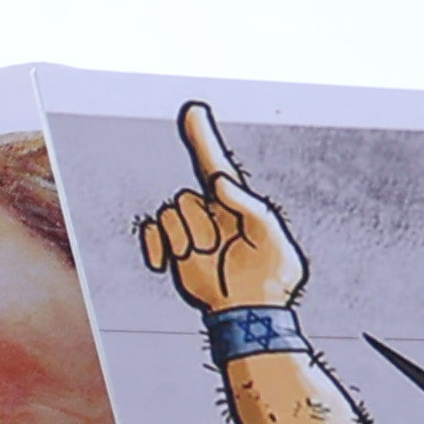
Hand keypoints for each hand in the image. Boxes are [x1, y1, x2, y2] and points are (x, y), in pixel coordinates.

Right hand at [138, 101, 303, 313]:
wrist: (247, 312)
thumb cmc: (269, 277)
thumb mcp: (273, 239)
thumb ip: (251, 208)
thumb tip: (220, 182)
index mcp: (235, 203)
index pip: (214, 163)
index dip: (203, 137)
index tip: (193, 111)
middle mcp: (209, 210)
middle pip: (184, 199)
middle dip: (198, 227)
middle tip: (220, 251)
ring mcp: (189, 230)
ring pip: (168, 217)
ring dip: (185, 242)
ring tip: (207, 260)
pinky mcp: (172, 249)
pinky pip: (151, 232)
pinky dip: (155, 247)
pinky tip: (169, 264)